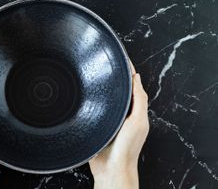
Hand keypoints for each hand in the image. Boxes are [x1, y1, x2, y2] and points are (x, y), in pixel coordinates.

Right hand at [89, 61, 148, 188]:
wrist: (111, 168)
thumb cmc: (127, 148)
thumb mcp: (138, 121)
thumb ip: (139, 100)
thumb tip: (137, 78)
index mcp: (134, 111)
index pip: (132, 86)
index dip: (128, 71)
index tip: (121, 57)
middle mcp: (122, 113)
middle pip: (118, 90)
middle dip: (113, 76)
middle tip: (104, 61)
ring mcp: (109, 118)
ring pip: (105, 97)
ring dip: (100, 87)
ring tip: (94, 72)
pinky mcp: (97, 123)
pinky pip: (94, 107)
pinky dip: (91, 99)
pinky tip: (84, 93)